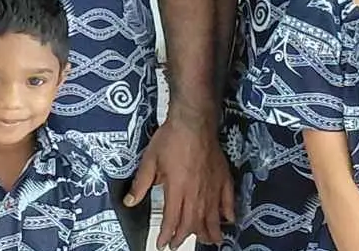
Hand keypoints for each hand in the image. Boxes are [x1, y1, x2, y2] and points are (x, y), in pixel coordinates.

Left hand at [125, 115, 225, 248]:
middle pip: (192, 223)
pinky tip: (228, 220)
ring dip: (209, 232)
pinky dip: (228, 212)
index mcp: (177, 190)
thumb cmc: (170, 139)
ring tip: (209, 241)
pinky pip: (228, 200)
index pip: (172, 220)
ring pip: (212, 216)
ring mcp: (212, 187)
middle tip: (177, 245)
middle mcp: (196, 193)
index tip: (162, 244)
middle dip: (184, 237)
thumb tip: (129, 202)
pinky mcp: (223, 178)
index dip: (166, 235)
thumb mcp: (150, 160)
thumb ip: (141, 183)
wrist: (194, 121)